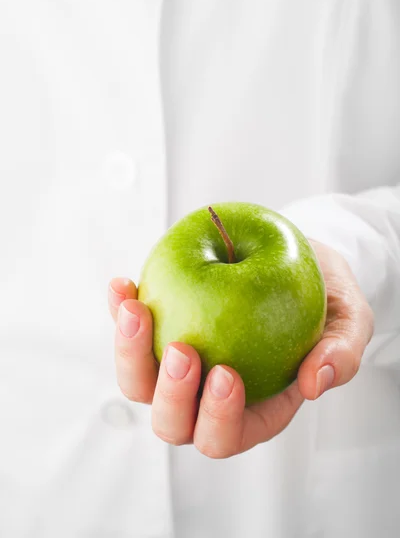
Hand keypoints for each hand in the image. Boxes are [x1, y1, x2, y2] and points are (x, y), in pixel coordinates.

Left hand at [108, 240, 373, 457]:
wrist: (299, 262)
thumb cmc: (324, 299)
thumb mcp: (349, 321)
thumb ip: (342, 353)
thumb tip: (317, 382)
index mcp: (253, 409)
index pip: (227, 435)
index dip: (219, 418)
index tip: (227, 373)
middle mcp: (208, 396)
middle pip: (174, 422)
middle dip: (171, 395)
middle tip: (184, 349)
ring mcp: (180, 366)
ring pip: (140, 382)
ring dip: (130, 353)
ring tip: (135, 309)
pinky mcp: (163, 330)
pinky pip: (133, 332)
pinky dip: (120, 312)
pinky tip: (122, 285)